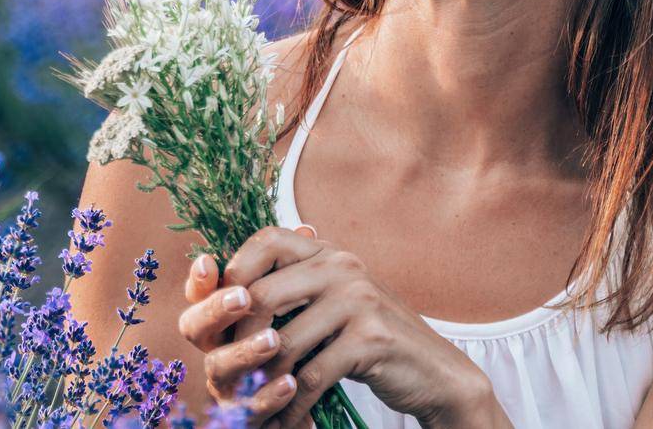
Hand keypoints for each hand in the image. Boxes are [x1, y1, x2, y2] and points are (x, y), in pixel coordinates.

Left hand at [179, 224, 490, 427]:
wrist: (434, 371)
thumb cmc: (368, 339)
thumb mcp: (331, 302)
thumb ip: (289, 290)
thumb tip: (217, 287)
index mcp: (327, 252)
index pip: (265, 241)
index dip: (232, 273)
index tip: (220, 315)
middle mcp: (342, 265)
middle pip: (261, 296)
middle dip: (236, 342)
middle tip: (227, 374)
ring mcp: (358, 300)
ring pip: (281, 344)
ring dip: (260, 384)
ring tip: (249, 405)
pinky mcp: (370, 339)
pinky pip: (310, 377)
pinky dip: (290, 407)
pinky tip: (284, 421)